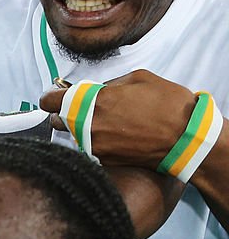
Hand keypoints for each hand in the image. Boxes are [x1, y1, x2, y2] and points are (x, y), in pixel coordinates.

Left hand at [40, 70, 196, 167]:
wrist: (187, 140)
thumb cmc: (169, 106)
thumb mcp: (139, 79)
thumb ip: (108, 84)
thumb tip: (94, 90)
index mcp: (94, 101)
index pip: (50, 101)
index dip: (51, 97)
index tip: (55, 96)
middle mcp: (88, 125)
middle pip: (58, 120)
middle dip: (67, 113)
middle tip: (85, 108)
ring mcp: (94, 145)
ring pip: (74, 135)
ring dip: (83, 127)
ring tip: (109, 122)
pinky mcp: (103, 160)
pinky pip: (89, 147)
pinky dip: (97, 140)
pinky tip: (117, 134)